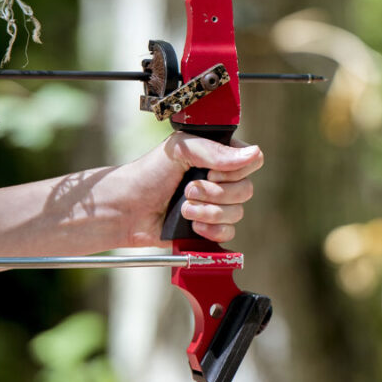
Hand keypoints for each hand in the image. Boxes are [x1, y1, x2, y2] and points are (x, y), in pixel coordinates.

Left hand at [117, 132, 263, 245]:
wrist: (126, 208)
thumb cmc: (148, 173)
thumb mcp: (180, 149)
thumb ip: (216, 151)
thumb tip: (254, 154)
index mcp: (218, 156)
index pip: (253, 161)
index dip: (235, 170)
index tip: (210, 171)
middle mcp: (221, 180)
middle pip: (247, 190)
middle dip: (215, 193)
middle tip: (188, 190)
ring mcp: (216, 204)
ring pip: (237, 212)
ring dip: (208, 211)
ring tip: (183, 208)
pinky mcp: (209, 228)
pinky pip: (228, 232)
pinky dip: (210, 229)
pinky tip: (191, 224)